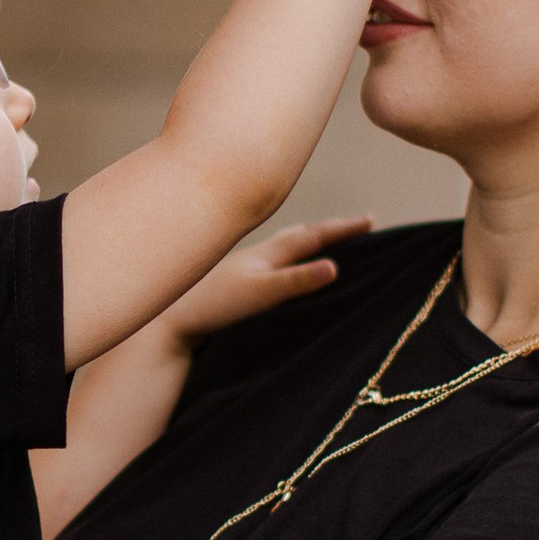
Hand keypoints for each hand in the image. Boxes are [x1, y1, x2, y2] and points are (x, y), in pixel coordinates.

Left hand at [161, 217, 371, 348]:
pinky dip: (285, 256)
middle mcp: (256, 252)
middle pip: (300, 234)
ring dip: (307, 239)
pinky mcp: (230, 279)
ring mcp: (241, 264)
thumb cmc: (210, 306)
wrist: (166, 318)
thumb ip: (297, 281)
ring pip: (282, 244)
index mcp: (267, 252)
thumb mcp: (261, 294)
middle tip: (358, 226)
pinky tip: (277, 266)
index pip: (313, 235)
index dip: (344, 229)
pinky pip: (268, 259)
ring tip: (322, 239)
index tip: (372, 221)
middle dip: (331, 229)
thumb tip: (335, 267)